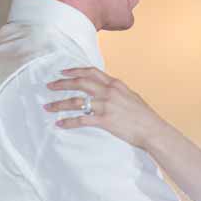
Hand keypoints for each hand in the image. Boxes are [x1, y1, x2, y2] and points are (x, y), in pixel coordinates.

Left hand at [44, 67, 164, 149]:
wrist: (153, 130)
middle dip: (62, 84)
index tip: (63, 72)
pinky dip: (68, 122)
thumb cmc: (144, 116)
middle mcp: (109, 92)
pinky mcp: (104, 120)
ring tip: (48, 107)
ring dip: (59, 104)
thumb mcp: (132, 96)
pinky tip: (60, 124)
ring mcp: (106, 105)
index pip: (91, 72)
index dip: (75, 71)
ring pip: (76, 101)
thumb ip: (118, 91)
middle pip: (80, 83)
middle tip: (49, 86)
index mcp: (115, 84)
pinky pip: (81, 120)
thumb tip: (109, 89)